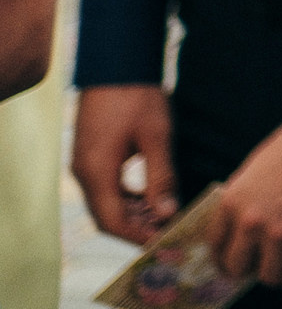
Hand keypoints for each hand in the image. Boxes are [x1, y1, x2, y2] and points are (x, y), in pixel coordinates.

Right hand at [72, 84, 180, 244]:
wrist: (117, 63)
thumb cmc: (137, 97)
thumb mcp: (156, 137)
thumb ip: (161, 177)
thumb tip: (167, 213)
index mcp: (96, 172)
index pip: (113, 221)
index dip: (139, 236)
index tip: (165, 245)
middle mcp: (84, 173)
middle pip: (108, 217)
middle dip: (137, 229)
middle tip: (169, 236)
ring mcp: (85, 165)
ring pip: (107, 204)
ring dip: (134, 214)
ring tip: (166, 218)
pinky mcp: (92, 156)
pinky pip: (107, 188)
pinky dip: (128, 198)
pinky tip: (152, 197)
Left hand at [208, 124, 281, 296]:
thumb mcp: (259, 164)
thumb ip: (246, 195)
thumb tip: (241, 221)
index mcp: (233, 200)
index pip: (215, 244)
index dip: (224, 258)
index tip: (232, 265)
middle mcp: (251, 223)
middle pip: (239, 267)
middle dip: (252, 268)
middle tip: (266, 265)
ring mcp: (281, 235)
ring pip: (270, 278)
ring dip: (281, 274)